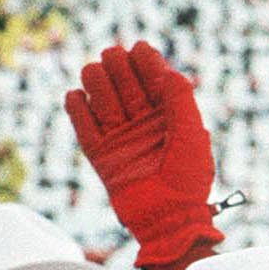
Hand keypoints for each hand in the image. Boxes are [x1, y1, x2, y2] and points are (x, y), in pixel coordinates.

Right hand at [64, 42, 219, 269]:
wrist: (169, 219)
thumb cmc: (188, 179)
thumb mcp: (192, 135)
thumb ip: (181, 101)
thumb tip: (170, 71)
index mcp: (168, 116)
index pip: (152, 79)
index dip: (146, 62)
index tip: (140, 50)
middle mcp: (142, 124)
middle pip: (124, 85)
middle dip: (118, 68)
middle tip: (113, 57)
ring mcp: (121, 139)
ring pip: (102, 100)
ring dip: (97, 82)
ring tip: (94, 70)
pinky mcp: (102, 157)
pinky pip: (84, 129)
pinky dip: (77, 110)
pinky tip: (76, 95)